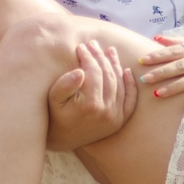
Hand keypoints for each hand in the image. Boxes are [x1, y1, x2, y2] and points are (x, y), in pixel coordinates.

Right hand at [47, 36, 136, 151]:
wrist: (62, 139)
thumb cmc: (55, 115)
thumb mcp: (53, 99)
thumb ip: (64, 85)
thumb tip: (80, 71)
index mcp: (90, 105)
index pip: (94, 72)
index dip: (88, 57)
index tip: (81, 47)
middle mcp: (107, 112)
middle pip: (108, 76)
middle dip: (100, 57)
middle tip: (93, 45)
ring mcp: (115, 118)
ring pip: (119, 84)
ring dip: (114, 65)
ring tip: (108, 51)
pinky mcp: (119, 122)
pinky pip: (130, 100)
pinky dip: (130, 85)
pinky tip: (126, 71)